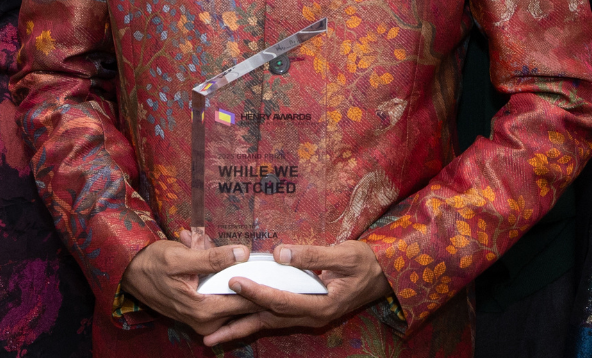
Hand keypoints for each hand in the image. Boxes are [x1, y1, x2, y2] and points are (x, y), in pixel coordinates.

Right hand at [119, 234, 258, 337]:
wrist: (129, 273)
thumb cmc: (152, 263)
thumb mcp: (180, 256)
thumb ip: (213, 258)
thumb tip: (243, 253)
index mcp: (203, 310)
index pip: (246, 302)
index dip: (262, 285)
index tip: (274, 270)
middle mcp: (205, 322)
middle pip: (243, 305)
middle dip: (250, 281)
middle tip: (260, 261)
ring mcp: (202, 322)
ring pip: (233, 302)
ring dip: (236, 281)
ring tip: (233, 257)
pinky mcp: (199, 317)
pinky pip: (222, 302)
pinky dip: (224, 284)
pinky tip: (219, 263)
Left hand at [203, 240, 392, 347]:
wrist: (384, 277)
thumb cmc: (365, 263)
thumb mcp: (344, 254)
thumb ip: (312, 255)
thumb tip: (280, 253)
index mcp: (321, 304)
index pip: (281, 300)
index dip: (256, 292)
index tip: (233, 282)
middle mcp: (311, 316)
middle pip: (267, 320)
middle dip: (237, 326)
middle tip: (208, 330)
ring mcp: (308, 318)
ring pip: (268, 324)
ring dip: (240, 330)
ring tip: (213, 338)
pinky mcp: (304, 313)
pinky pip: (274, 320)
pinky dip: (253, 321)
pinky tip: (236, 324)